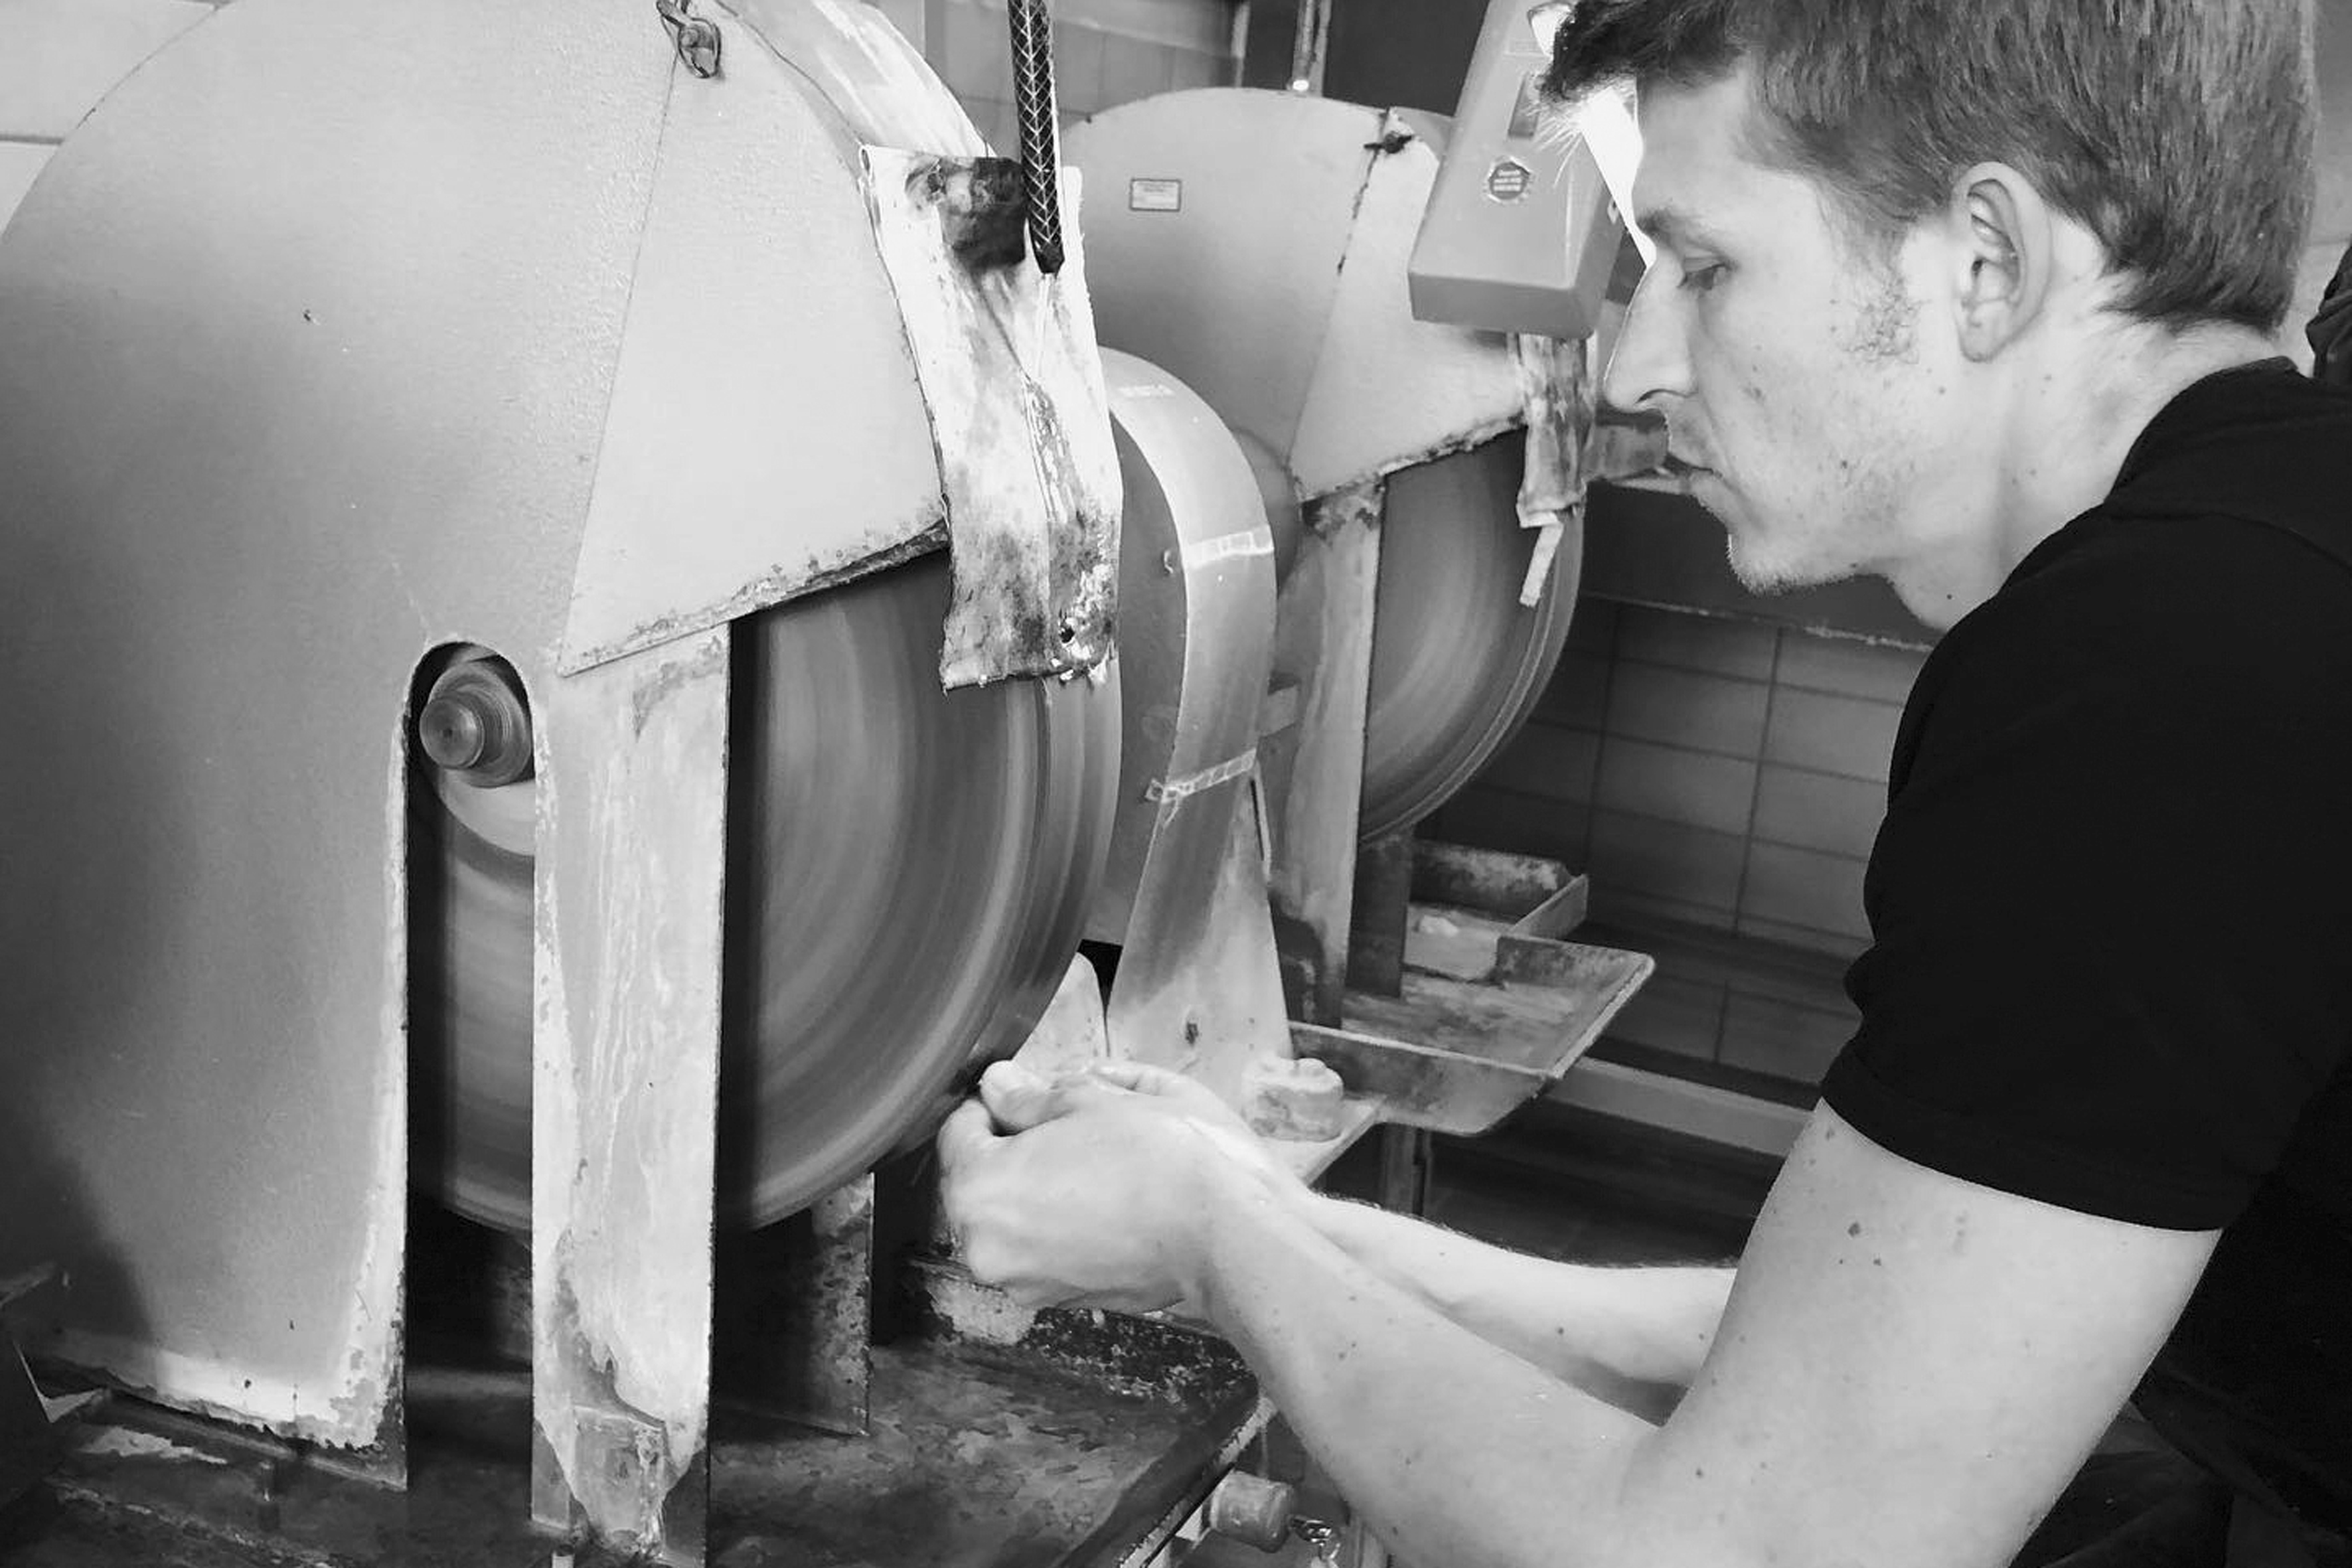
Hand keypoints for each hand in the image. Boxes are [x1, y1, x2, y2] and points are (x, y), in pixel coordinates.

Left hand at [936, 1062, 1266, 1313]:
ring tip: (1105, 1155)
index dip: (996, 1100)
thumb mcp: (1093, 1098)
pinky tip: (1116, 1195)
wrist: (1230, 1233)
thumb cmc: (1164, 1157)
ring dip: (1046, 1180)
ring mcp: (1026, 1283)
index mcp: (978, 1192)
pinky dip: (1068, 1218)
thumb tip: (999, 1087)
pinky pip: (1048, 1245)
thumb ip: (1030, 1095)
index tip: (1036, 1089)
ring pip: (1017, 1213)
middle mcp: (987, 1250)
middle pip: (982, 1178)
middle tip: (1080, 1119)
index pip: (960, 1129)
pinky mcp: (1066, 1299)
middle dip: (1019, 1144)